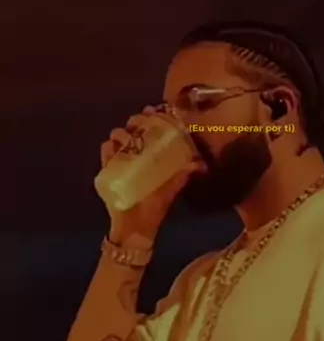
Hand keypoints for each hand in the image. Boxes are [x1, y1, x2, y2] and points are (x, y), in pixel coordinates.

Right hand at [98, 106, 202, 247]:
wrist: (136, 228)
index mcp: (151, 155)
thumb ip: (183, 176)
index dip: (151, 116)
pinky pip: (105, 154)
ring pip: (116, 138)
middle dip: (134, 122)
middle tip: (139, 122)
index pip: (150, 129)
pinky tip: (113, 149)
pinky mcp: (108, 171)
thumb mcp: (171, 189)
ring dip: (120, 134)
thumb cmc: (155, 207)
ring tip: (126, 137)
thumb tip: (200, 164)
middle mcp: (135, 154)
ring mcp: (121, 161)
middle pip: (131, 129)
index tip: (153, 111)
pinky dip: (108, 149)